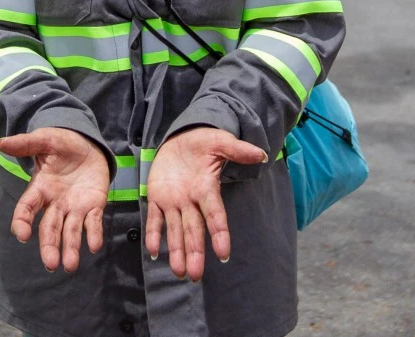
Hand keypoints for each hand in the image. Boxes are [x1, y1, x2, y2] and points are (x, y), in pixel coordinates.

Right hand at [0, 128, 109, 272]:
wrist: (87, 145)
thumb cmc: (61, 143)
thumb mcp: (44, 140)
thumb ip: (25, 144)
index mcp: (40, 189)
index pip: (26, 209)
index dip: (22, 222)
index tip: (22, 235)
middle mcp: (55, 203)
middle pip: (49, 228)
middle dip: (49, 246)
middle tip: (51, 264)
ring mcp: (74, 207)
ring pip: (70, 231)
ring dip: (71, 248)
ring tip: (70, 266)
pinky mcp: (94, 206)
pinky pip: (93, 222)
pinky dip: (94, 234)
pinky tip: (95, 246)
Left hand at [144, 127, 266, 281]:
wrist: (181, 139)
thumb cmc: (204, 142)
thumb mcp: (221, 142)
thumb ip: (238, 150)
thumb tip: (262, 155)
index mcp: (206, 188)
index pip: (215, 215)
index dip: (219, 233)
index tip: (223, 254)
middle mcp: (191, 200)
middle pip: (194, 230)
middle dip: (195, 252)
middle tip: (195, 275)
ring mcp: (174, 201)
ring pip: (175, 230)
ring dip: (176, 251)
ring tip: (179, 272)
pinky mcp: (156, 197)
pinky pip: (154, 218)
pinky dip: (153, 234)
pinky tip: (153, 252)